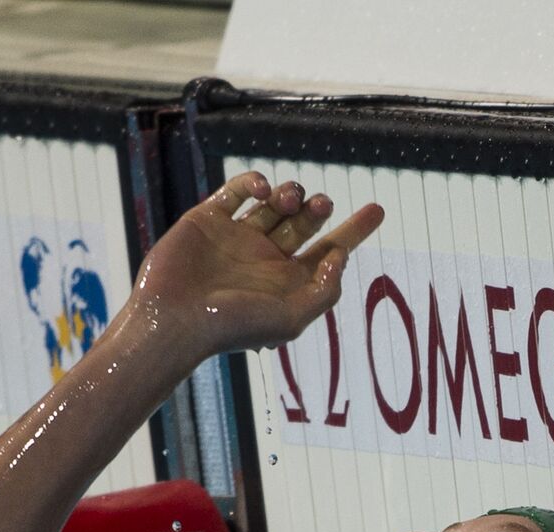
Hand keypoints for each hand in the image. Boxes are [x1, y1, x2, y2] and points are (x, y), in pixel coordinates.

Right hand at [132, 172, 383, 365]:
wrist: (175, 320)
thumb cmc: (233, 326)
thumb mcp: (292, 318)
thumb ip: (324, 290)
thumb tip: (340, 256)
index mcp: (287, 282)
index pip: (328, 251)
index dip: (354, 231)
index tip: (378, 209)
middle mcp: (264, 258)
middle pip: (304, 222)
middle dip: (318, 209)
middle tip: (322, 205)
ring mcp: (236, 237)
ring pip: (274, 203)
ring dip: (290, 195)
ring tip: (290, 201)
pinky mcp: (208, 220)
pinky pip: (237, 191)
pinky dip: (254, 183)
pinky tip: (264, 190)